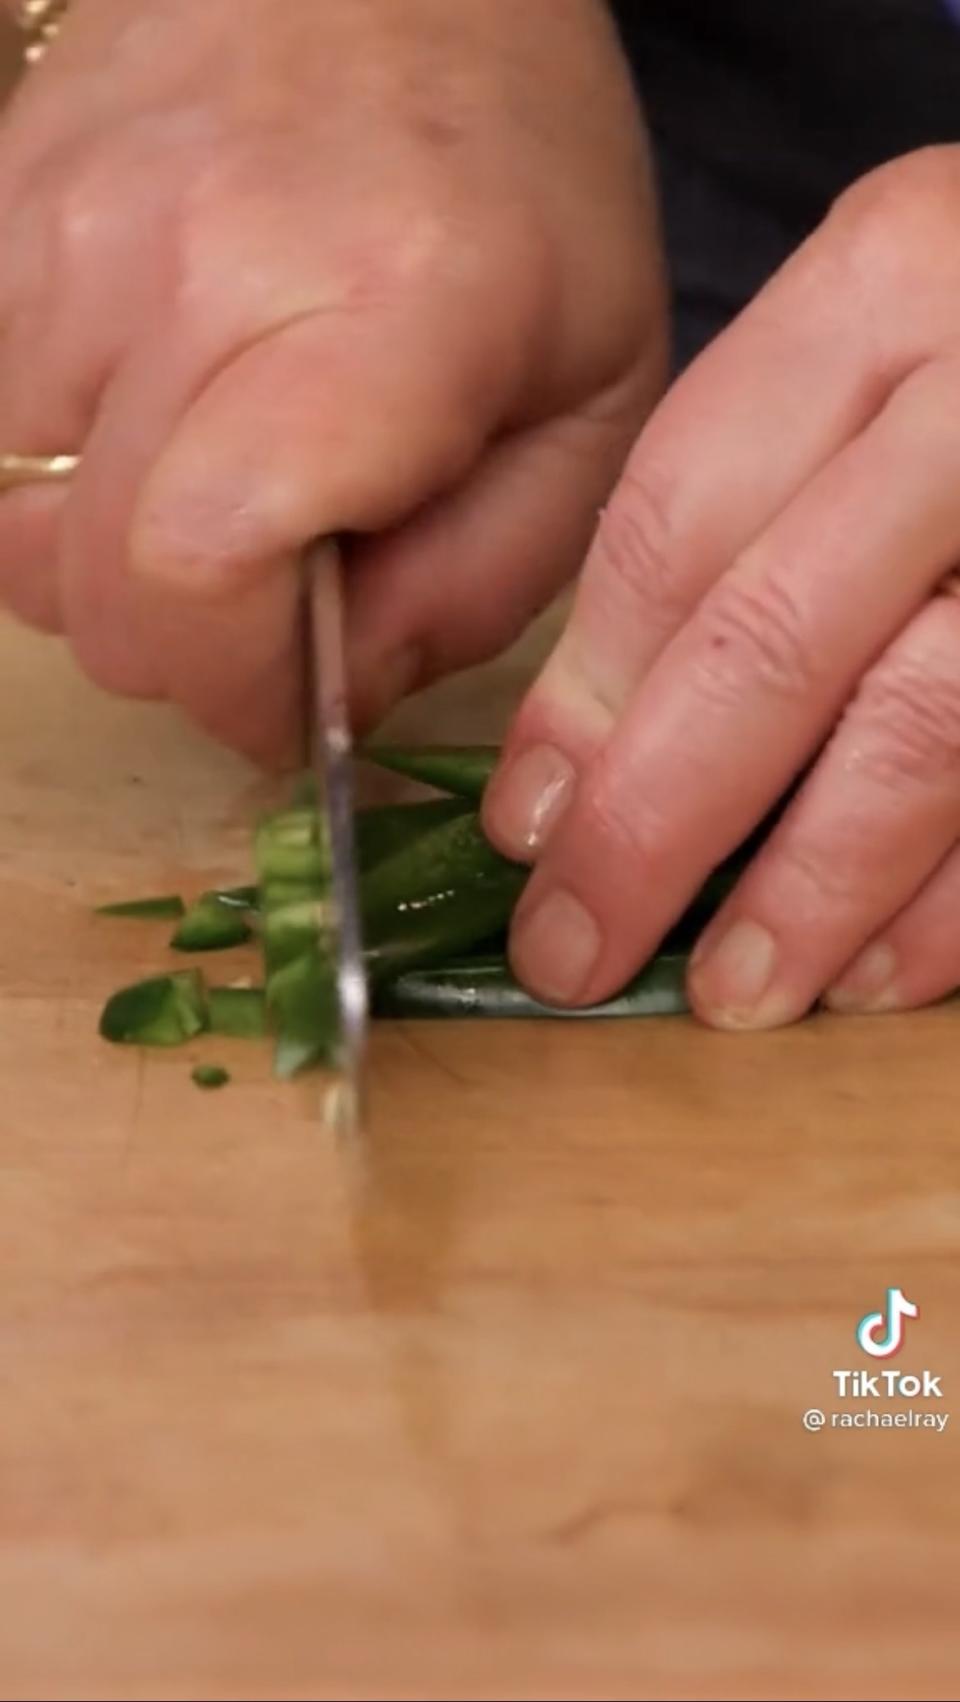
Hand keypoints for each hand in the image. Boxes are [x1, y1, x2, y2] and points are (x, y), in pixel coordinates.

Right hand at [0, 0, 664, 760]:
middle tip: (273, 592)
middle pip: (87, 583)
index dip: (235, 686)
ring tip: (219, 482)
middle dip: (186, 647)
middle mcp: (185, 262)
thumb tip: (331, 691)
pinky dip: (61, 475)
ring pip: (14, 527)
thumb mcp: (591, 406)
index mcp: (380, 316)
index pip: (196, 573)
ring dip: (113, 563)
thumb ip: (479, 580)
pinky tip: (156, 416)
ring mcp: (61, 229)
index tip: (292, 695)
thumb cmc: (524, 186)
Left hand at [484, 147, 959, 1023]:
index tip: (526, 832)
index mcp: (888, 285)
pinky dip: (953, 907)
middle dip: (655, 826)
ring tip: (732, 992)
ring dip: (810, 893)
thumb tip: (561, 779)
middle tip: (573, 953)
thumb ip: (727, 516)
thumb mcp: (869, 350)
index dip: (584, 703)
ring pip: (920, 736)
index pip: (680, 525)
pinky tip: (879, 973)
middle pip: (775, 642)